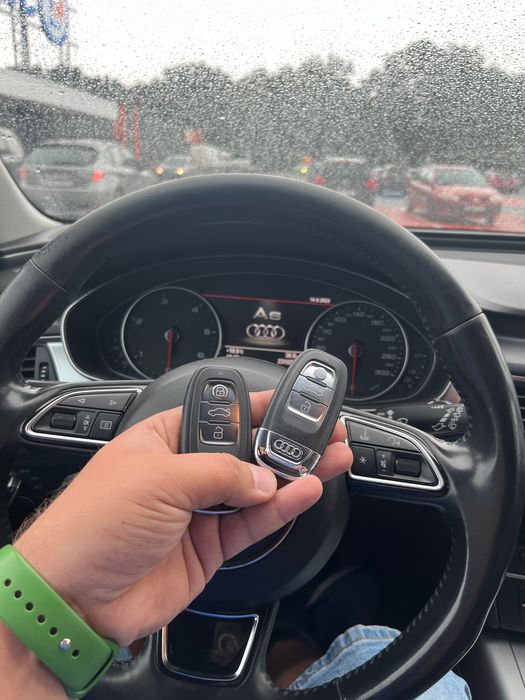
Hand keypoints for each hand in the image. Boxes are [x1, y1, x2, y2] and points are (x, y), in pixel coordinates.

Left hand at [15, 390, 351, 645]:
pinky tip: (306, 491)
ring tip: (332, 459)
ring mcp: (198, 510)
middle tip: (326, 434)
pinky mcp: (209, 546)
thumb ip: (220, 473)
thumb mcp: (160, 478)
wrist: (75, 598)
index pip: (220, 414)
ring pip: (257, 487)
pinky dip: (282, 508)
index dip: (258, 407)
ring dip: (295, 474)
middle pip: (246, 451)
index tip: (294, 402)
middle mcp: (183, 472)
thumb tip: (263, 478)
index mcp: (163, 439)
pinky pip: (254, 522)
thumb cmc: (94, 523)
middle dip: (286, 442)